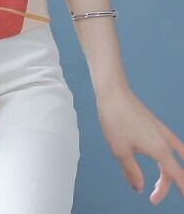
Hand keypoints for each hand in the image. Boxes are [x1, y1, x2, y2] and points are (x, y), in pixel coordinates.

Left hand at [97, 84, 183, 204]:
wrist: (113, 93)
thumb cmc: (115, 120)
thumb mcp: (120, 151)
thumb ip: (132, 172)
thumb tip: (139, 187)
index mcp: (159, 149)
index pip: (177, 175)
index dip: (183, 190)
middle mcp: (164, 140)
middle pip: (172, 169)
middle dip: (165, 185)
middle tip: (153, 198)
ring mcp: (160, 130)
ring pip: (172, 156)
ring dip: (168, 171)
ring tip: (159, 183)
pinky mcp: (154, 124)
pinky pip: (169, 144)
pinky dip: (168, 156)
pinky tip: (160, 157)